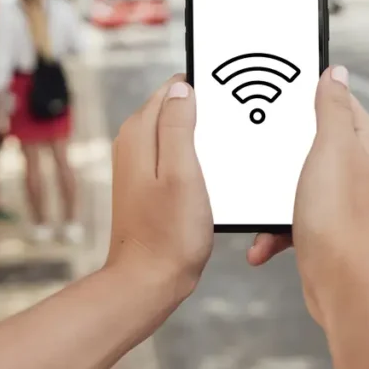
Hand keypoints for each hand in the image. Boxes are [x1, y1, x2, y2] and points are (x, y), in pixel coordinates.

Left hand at [106, 74, 212, 300]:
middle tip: (235, 126)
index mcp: (139, 132)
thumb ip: (178, 125)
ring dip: (201, 135)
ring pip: (175, 131)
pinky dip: (194, 157)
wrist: (149, 280)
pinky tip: (213, 173)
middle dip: (203, 110)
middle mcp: (132, 143)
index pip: (173, 88)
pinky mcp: (148, 183)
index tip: (230, 99)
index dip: (203, 89)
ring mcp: (138, 164)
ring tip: (229, 149)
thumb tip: (181, 88)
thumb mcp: (182, 172)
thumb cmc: (170, 233)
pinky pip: (175, 155)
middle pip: (174, 107)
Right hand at [247, 66, 368, 322]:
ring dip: (268, 195)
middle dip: (275, 147)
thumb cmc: (339, 215)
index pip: (332, 98)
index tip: (269, 88)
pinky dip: (271, 229)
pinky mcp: (321, 226)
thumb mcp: (332, 146)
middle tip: (251, 143)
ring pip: (291, 181)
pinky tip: (261, 243)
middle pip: (305, 139)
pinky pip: (287, 218)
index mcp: (361, 139)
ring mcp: (337, 197)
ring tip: (254, 205)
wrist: (343, 283)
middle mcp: (353, 165)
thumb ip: (331, 106)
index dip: (301, 92)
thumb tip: (335, 71)